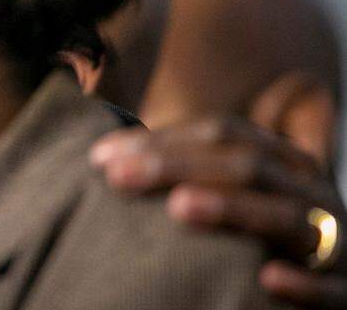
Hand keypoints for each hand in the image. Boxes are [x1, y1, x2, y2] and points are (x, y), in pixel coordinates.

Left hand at [90, 117, 346, 308]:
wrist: (338, 284)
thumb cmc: (269, 239)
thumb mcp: (241, 196)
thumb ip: (193, 175)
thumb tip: (111, 159)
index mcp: (284, 161)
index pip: (221, 134)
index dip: (161, 139)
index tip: (100, 156)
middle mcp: (311, 191)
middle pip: (243, 165)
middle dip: (175, 166)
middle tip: (116, 176)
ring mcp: (335, 239)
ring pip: (285, 216)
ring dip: (231, 209)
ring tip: (178, 207)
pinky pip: (332, 290)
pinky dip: (304, 283)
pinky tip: (269, 279)